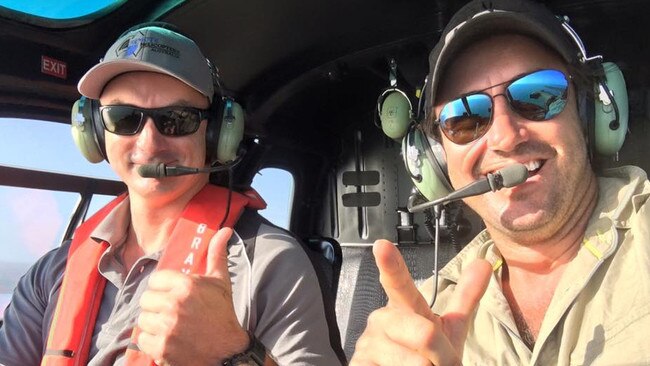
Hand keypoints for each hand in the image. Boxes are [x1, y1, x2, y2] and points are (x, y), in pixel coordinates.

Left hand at [137, 227, 249, 364]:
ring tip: (169, 325)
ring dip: (153, 323)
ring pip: (143, 319)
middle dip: (157, 305)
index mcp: (186, 285)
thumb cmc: (222, 313)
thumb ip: (216, 254)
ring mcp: (167, 327)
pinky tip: (167, 339)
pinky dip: (152, 341)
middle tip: (171, 311)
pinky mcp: (161, 347)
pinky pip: (142, 339)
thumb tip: (225, 230)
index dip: (164, 287)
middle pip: (146, 299)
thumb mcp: (220, 281)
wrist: (228, 351)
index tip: (173, 295)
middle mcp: (174, 305)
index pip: (155, 280)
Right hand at [349, 240, 491, 365]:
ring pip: (416, 363)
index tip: (382, 246)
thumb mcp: (449, 326)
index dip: (390, 265)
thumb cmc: (428, 353)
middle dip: (442, 356)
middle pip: (425, 334)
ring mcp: (367, 345)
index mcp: (401, 306)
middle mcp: (380, 321)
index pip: (398, 283)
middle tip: (438, 362)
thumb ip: (465, 296)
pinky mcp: (359, 365)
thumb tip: (484, 263)